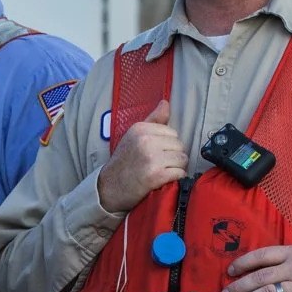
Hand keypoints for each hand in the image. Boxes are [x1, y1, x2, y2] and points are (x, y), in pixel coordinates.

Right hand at [95, 99, 187, 213]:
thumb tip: (165, 103)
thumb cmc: (124, 162)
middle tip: (160, 164)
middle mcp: (145, 141)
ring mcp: (151, 158)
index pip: (172, 133)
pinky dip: (176, 178)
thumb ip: (152, 120)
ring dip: (176, 168)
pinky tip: (163, 180)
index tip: (158, 153)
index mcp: (140, 129)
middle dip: (174, 156)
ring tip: (163, 171)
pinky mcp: (156, 175)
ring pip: (182, 159)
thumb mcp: (133, 136)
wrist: (109, 188)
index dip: (168, 145)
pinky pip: (180, 173)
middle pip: (180, 145)